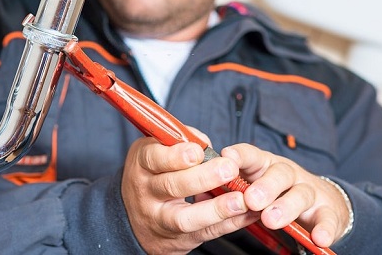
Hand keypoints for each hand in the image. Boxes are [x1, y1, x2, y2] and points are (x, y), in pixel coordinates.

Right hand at [121, 132, 258, 254]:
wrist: (135, 217)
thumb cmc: (152, 174)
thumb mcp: (156, 150)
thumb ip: (181, 141)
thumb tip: (205, 143)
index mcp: (141, 165)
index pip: (154, 159)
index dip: (175, 156)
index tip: (198, 151)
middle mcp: (146, 193)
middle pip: (172, 186)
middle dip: (202, 177)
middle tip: (228, 168)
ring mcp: (160, 219)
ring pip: (186, 218)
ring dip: (216, 209)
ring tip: (240, 199)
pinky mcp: (177, 240)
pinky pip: (205, 233)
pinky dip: (227, 224)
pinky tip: (246, 214)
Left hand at [221, 143, 350, 247]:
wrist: (321, 203)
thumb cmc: (276, 194)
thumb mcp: (254, 186)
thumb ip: (232, 190)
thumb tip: (200, 192)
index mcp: (265, 165)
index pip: (252, 154)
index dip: (240, 154)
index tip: (226, 156)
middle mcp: (288, 173)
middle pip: (279, 173)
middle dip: (264, 185)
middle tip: (251, 200)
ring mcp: (309, 191)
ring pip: (300, 194)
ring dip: (286, 206)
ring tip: (270, 219)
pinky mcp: (327, 211)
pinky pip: (327, 218)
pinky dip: (324, 228)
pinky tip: (318, 239)